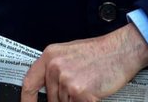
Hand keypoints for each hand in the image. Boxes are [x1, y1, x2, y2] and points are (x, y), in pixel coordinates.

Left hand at [21, 24, 147, 101]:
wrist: (121, 50)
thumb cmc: (100, 52)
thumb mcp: (70, 54)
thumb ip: (56, 69)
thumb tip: (48, 89)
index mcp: (50, 56)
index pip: (29, 82)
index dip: (26, 99)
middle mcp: (56, 67)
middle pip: (51, 98)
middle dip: (64, 99)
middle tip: (79, 87)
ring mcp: (67, 80)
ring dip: (76, 99)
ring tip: (89, 84)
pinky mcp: (80, 92)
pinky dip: (86, 101)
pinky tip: (94, 91)